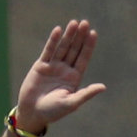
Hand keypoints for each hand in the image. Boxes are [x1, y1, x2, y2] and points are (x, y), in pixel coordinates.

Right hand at [12, 19, 108, 136]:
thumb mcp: (72, 103)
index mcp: (74, 78)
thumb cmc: (53, 111)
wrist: (33, 113)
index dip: (88, 46)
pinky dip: (53, 41)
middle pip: (74, 50)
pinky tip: (58, 30)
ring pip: (62, 48)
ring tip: (74, 23)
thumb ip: (86, 94)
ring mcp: (53, 67)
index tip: (93, 33)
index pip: (83, 58)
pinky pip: (48, 51)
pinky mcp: (41, 66)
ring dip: (68, 36)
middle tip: (85, 23)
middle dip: (80, 37)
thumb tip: (103, 87)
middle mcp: (65, 70)